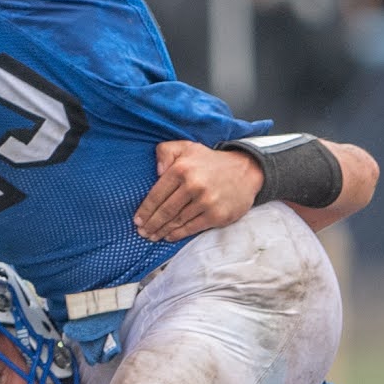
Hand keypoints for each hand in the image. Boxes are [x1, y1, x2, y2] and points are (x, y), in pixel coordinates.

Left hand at [134, 141, 262, 239]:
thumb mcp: (187, 147)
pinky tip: (168, 236)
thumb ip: (166, 152)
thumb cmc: (210, 162)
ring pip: (177, 221)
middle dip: (151, 224)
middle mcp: (193, 185)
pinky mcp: (216, 215)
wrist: (246, 170)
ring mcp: (206, 202)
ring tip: (152, 236)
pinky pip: (192, 228)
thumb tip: (156, 171)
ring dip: (162, 231)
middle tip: (142, 232)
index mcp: (182, 169)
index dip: (145, 210)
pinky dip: (178, 234)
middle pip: (165, 211)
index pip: (157, 194)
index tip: (137, 220)